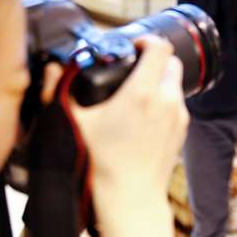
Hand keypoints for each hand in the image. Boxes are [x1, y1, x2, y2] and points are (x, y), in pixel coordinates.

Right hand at [71, 35, 186, 236]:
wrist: (129, 197)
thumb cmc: (101, 163)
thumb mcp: (74, 123)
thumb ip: (59, 92)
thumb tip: (53, 70)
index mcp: (143, 92)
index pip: (160, 47)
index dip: (147, 40)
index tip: (133, 45)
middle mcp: (167, 99)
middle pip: (171, 62)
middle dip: (154, 59)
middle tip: (134, 68)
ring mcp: (178, 115)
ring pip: (175, 83)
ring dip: (160, 81)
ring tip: (136, 93)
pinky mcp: (183, 129)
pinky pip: (178, 103)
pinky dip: (165, 101)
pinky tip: (145, 115)